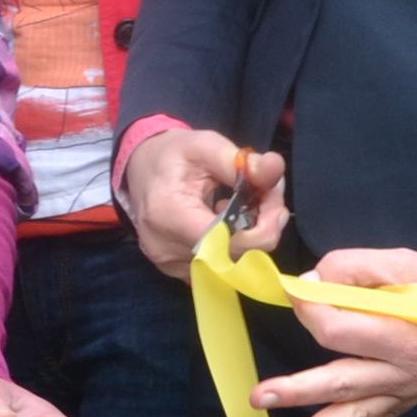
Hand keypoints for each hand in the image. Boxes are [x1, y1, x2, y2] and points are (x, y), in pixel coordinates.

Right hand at [122, 128, 289, 277]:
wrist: (142, 169)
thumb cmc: (172, 155)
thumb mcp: (205, 145)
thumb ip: (239, 161)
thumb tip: (274, 168)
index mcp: (168, 215)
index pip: (226, 243)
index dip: (262, 230)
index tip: (275, 204)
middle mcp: (164, 248)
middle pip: (233, 257)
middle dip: (261, 230)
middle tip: (267, 198)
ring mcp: (168, 265)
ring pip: (229, 265)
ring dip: (250, 238)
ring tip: (245, 206)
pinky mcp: (175, 271)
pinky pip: (217, 268)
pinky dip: (232, 248)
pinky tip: (229, 224)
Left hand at [252, 246, 416, 416]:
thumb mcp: (402, 263)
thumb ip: (354, 268)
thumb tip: (312, 282)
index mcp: (403, 333)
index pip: (340, 330)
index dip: (309, 309)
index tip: (296, 290)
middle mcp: (403, 370)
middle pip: (342, 381)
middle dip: (298, 390)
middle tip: (260, 396)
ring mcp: (403, 391)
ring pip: (357, 414)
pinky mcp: (403, 402)